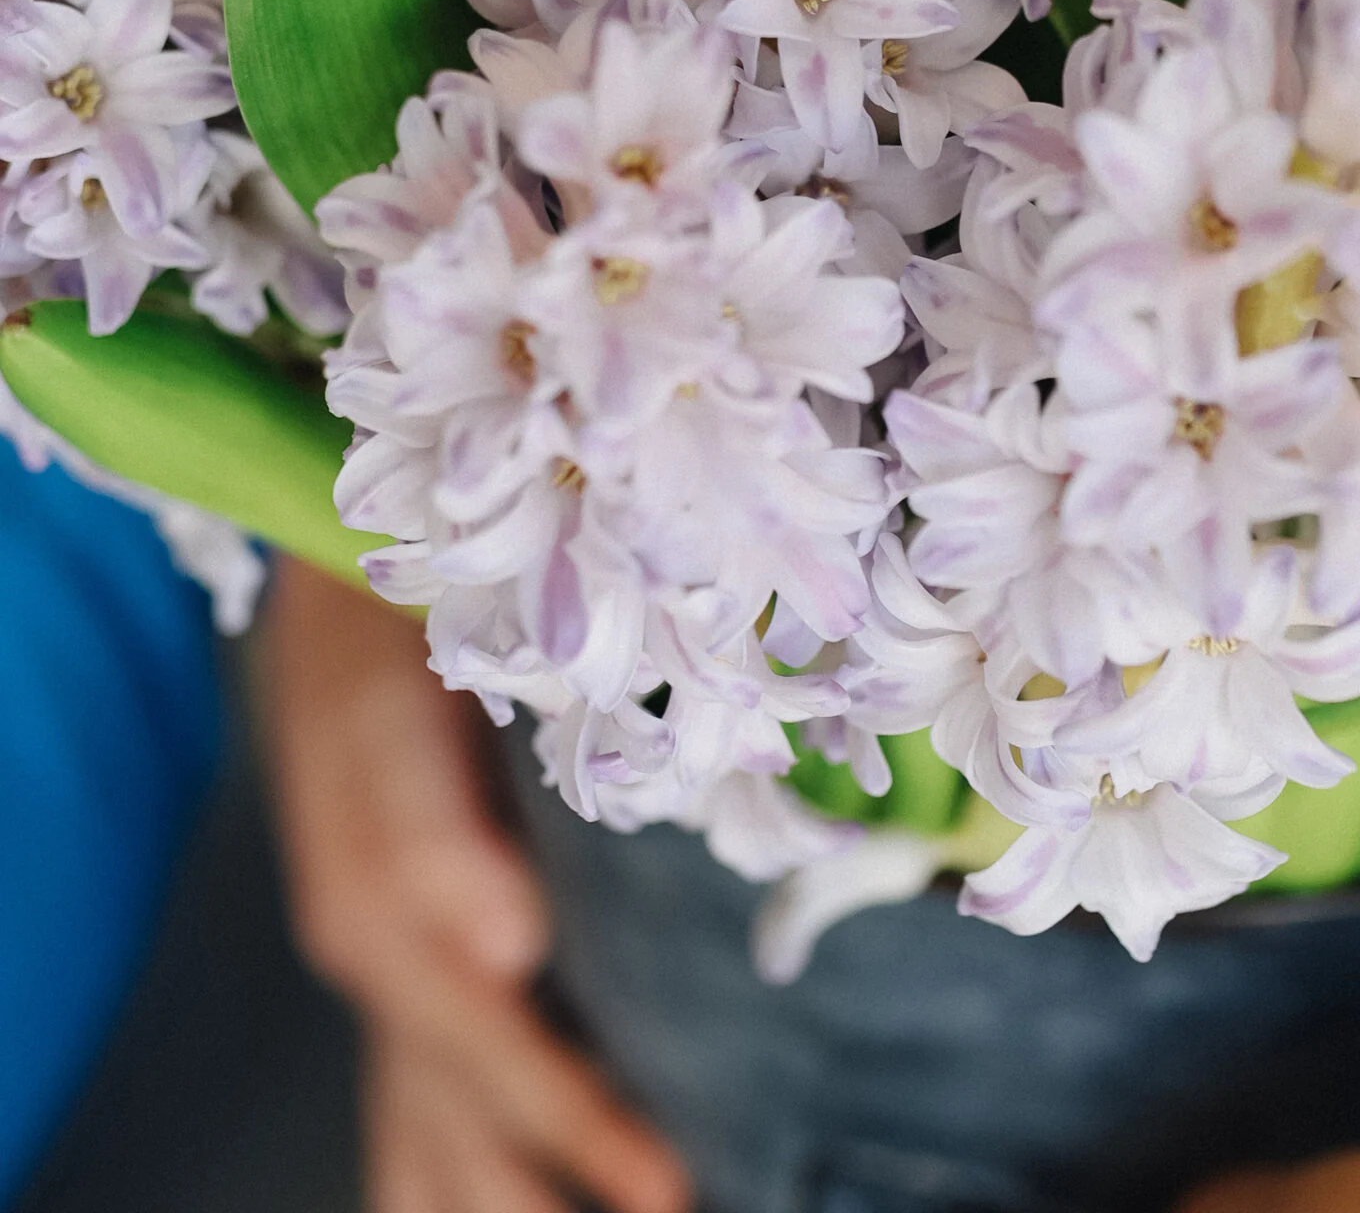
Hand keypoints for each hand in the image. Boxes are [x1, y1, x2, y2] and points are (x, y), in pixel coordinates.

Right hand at [260, 556, 693, 1212]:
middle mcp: (374, 950)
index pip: (494, 1051)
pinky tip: (471, 1192)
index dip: (579, 1126)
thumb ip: (432, 831)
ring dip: (488, 1191)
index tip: (666, 1188)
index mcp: (379, 905)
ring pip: (427, 1119)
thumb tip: (502, 951)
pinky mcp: (393, 938)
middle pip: (458, 1116)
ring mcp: (381, 952)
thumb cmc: (392, 611)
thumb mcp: (393, 699)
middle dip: (541, 1194)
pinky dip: (448, 1156)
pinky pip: (417, 1079)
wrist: (343, 561)